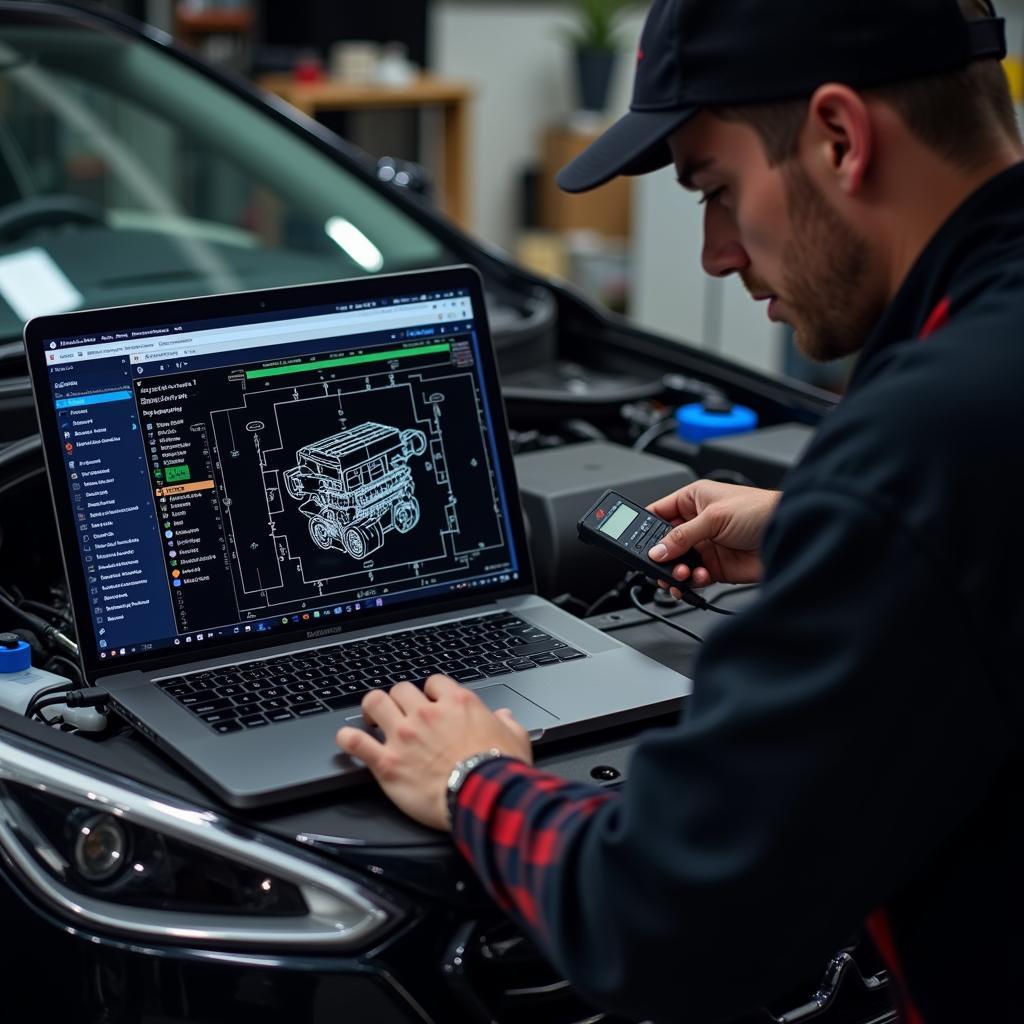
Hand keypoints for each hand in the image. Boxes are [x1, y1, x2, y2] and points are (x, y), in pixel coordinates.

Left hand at [336, 676, 533, 830]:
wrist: (483, 797)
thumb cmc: (499, 770)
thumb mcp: (515, 738)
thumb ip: (507, 723)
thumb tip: (505, 717)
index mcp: (457, 703)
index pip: (434, 682)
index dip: (430, 692)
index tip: (430, 702)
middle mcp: (426, 714)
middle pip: (401, 689)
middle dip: (399, 699)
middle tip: (399, 711)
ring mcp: (404, 736)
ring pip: (375, 703)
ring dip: (372, 709)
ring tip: (371, 718)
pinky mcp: (387, 762)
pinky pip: (356, 742)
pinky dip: (348, 739)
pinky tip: (347, 739)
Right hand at [646, 480, 779, 597]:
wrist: (791, 534)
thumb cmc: (760, 510)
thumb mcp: (714, 517)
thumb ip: (683, 535)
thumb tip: (657, 549)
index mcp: (693, 500)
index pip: (658, 513)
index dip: (644, 528)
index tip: (633, 543)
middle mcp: (697, 523)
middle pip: (664, 543)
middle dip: (660, 555)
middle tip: (658, 564)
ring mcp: (706, 546)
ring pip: (677, 563)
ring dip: (675, 571)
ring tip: (682, 573)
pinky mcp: (716, 567)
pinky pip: (693, 577)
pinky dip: (691, 581)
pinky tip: (698, 577)